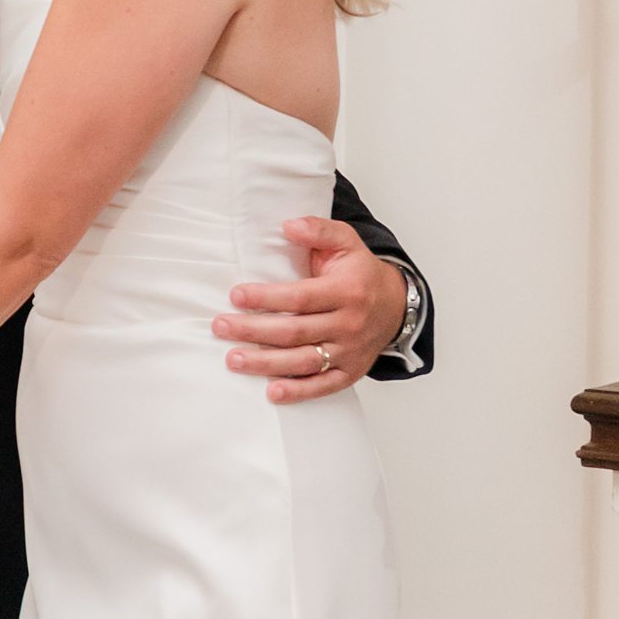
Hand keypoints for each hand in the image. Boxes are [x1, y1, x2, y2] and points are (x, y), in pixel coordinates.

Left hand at [214, 218, 406, 402]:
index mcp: (347, 291)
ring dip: (267, 364)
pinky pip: (324, 386)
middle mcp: (349, 323)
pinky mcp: (351, 372)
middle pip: (296, 332)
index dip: (267, 298)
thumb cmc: (361, 273)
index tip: (236, 295)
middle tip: (221, 327)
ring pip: (305, 362)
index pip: (301, 297)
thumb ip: (318, 230)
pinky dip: (299, 392)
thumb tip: (288, 225)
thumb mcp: (346, 242)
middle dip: (254, 331)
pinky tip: (272, 392)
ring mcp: (350, 351)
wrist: (397, 305)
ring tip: (234, 360)